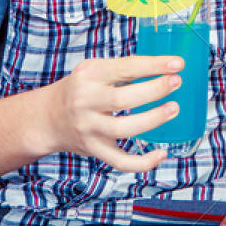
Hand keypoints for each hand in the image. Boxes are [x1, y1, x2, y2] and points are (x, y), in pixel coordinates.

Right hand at [39, 55, 182, 171]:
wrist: (47, 118)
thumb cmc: (81, 89)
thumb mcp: (96, 70)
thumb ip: (125, 68)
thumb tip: (169, 67)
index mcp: (89, 76)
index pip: (125, 68)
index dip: (153, 65)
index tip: (178, 64)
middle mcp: (85, 102)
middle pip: (123, 99)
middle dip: (154, 90)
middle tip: (176, 82)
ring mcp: (88, 128)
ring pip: (123, 129)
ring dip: (152, 119)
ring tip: (174, 108)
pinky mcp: (94, 149)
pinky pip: (119, 161)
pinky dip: (142, 162)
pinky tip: (162, 154)